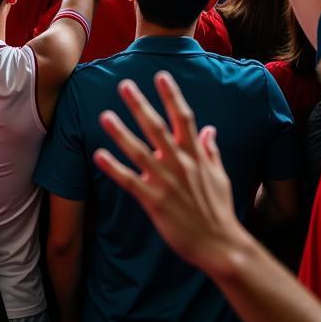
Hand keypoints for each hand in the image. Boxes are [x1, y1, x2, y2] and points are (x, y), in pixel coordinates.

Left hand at [94, 72, 245, 276]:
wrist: (221, 245)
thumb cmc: (220, 210)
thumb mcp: (220, 176)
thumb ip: (211, 151)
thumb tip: (209, 129)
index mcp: (195, 155)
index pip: (183, 117)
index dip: (171, 95)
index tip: (161, 76)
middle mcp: (180, 163)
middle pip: (156, 128)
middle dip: (139, 105)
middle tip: (124, 85)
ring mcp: (166, 182)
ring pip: (138, 151)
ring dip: (120, 132)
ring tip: (104, 115)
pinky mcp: (154, 201)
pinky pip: (129, 181)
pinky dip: (114, 168)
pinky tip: (98, 156)